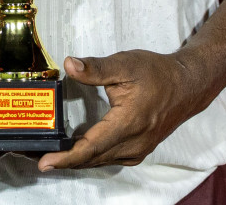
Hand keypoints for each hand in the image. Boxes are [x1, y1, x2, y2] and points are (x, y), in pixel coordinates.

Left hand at [37, 51, 218, 170]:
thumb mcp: (126, 64)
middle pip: (92, 158)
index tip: (45, 162)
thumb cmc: (157, 73)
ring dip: (76, 161)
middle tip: (38, 159)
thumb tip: (69, 64)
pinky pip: (110, 159)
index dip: (66, 157)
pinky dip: (92, 158)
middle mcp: (134, 142)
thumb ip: (96, 68)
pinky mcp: (139, 150)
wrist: (187, 86)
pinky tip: (79, 151)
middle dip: (64, 161)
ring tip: (53, 157)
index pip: (91, 146)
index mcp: (128, 123)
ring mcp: (138, 150)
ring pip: (101, 161)